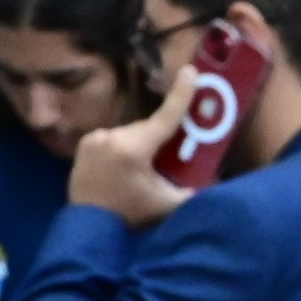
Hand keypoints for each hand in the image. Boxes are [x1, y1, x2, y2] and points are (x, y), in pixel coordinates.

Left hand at [70, 66, 198, 225]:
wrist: (89, 228)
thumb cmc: (130, 216)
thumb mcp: (166, 206)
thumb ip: (192, 193)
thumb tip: (215, 184)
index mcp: (134, 150)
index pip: (165, 118)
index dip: (182, 94)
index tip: (191, 72)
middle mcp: (112, 137)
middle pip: (146, 129)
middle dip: (157, 142)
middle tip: (161, 164)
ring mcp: (95, 139)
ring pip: (129, 134)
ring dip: (138, 146)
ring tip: (136, 174)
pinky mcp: (84, 144)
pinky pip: (111, 140)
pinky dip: (120, 150)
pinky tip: (119, 171)